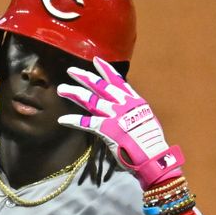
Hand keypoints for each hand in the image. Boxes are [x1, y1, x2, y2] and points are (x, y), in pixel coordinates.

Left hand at [56, 57, 183, 188]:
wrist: (154, 154)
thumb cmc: (152, 141)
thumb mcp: (146, 119)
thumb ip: (134, 112)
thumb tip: (127, 111)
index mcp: (134, 100)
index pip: (117, 80)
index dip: (105, 70)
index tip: (96, 60)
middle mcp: (123, 104)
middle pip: (100, 86)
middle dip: (84, 77)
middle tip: (71, 71)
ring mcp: (114, 115)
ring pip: (90, 100)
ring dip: (74, 94)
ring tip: (61, 89)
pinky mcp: (106, 128)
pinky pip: (86, 122)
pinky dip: (74, 120)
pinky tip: (62, 119)